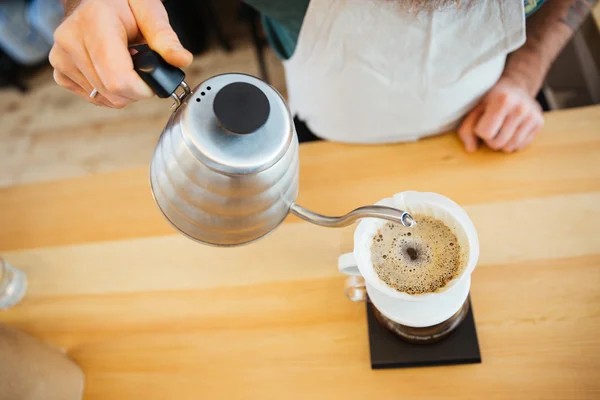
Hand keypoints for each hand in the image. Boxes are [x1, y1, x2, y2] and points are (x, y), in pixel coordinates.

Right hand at [50, 0, 192, 107]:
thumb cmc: (123, 3)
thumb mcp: (149, 11)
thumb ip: (166, 38)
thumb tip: (182, 60)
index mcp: (94, 24)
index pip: (119, 81)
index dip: (143, 89)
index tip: (153, 80)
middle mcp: (71, 42)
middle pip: (113, 93)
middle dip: (136, 90)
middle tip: (141, 68)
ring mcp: (61, 58)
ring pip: (103, 98)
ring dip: (123, 91)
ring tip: (125, 63)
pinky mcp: (59, 71)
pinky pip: (92, 97)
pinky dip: (108, 91)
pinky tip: (110, 69)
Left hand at [458, 77, 544, 152]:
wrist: (516, 87)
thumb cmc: (491, 101)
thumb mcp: (475, 110)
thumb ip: (467, 130)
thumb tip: (471, 149)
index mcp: (503, 100)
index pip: (485, 133)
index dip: (480, 131)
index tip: (484, 121)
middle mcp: (520, 108)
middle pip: (497, 143)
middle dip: (490, 139)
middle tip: (493, 126)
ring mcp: (532, 116)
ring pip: (509, 147)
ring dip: (501, 143)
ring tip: (501, 128)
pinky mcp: (539, 123)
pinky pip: (520, 146)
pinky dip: (513, 143)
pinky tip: (512, 129)